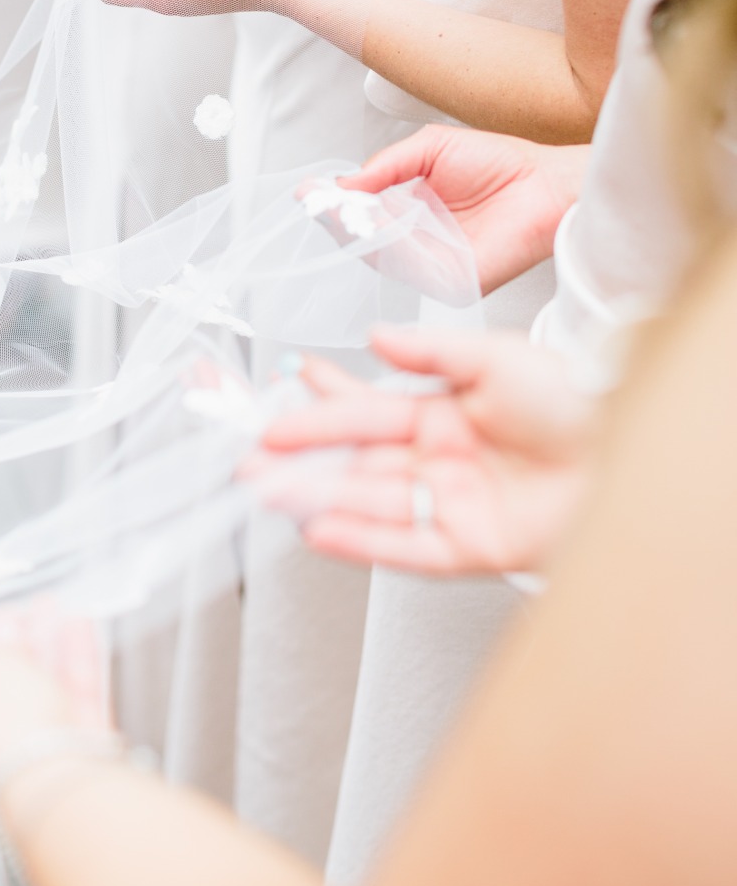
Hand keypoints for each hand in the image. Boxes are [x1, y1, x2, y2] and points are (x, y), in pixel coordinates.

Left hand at [0, 602, 109, 832]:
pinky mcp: (76, 763)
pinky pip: (74, 703)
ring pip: (38, 695)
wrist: (55, 784)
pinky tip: (78, 631)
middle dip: (7, 646)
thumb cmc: (2, 739)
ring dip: (45, 646)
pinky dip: (76, 662)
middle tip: (14, 615)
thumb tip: (3, 645)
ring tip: (50, 610)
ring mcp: (30, 767)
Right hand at [247, 329, 594, 574]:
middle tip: (253, 461)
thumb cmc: (575, 399)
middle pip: (357, 463)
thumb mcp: (497, 357)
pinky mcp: (469, 547)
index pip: (367, 410)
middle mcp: (439, 462)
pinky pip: (404, 548)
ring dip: (319, 499)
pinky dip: (361, 541)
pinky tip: (322, 530)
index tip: (282, 395)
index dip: (324, 405)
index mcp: (442, 414)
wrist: (631, 452)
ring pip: (371, 504)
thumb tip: (376, 337)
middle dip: (304, 462)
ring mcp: (450, 505)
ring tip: (272, 493)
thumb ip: (431, 352)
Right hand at [332, 127, 588, 296]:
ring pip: (382, 258)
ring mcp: (432, 265)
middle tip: (319, 203)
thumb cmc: (501, 163)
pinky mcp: (453, 282)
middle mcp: (416, 242)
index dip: (333, 204)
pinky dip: (393, 249)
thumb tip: (343, 182)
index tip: (309, 191)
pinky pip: (414, 270)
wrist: (547, 181)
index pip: (360, 215)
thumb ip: (386, 165)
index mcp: (407, 212)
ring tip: (343, 211)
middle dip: (338, 222)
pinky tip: (378, 227)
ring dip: (359, 234)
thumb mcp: (429, 148)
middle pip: (363, 241)